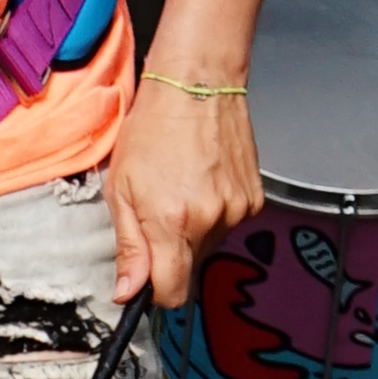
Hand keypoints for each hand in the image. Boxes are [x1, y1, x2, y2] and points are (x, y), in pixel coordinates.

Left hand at [108, 48, 265, 305]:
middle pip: (190, 268)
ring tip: (183, 187)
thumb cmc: (153, 129)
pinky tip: (204, 181)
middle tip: (158, 209)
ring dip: (195, 229)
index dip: (155, 291)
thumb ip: (129, 246)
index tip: (146, 275)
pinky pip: (230, 223)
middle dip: (171, 250)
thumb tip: (128, 293)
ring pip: (210, 245)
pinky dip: (216, 212)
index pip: (172, 293)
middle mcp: (211, 221)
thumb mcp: (122, 188)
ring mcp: (238, 210)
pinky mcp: (255, 199)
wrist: (197, 86)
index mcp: (172, 222)